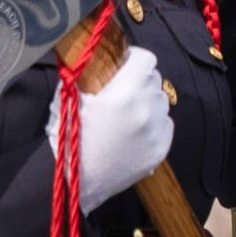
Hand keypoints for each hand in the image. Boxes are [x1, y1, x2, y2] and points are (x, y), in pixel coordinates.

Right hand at [52, 45, 174, 214]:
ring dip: (147, 103)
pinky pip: (165, 124)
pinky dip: (153, 124)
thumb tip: (92, 55)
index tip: (125, 65)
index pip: (145, 59)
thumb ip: (87, 73)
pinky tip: (134, 133)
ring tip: (127, 116)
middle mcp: (146, 109)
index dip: (133, 59)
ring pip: (161, 102)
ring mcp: (156, 130)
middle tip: (123, 92)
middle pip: (154, 79)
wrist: (76, 181)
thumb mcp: (73, 97)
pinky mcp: (161, 148)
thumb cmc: (70, 137)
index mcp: (126, 92)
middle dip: (139, 81)